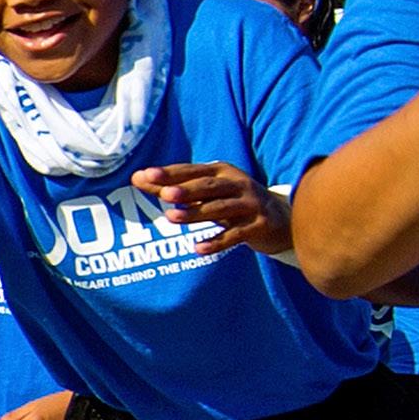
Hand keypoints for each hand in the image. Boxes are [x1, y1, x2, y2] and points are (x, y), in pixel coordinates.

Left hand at [133, 160, 290, 257]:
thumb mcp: (206, 192)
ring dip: (196, 213)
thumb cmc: (234, 202)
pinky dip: (217, 241)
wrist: (281, 218)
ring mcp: (250, 204)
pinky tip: (198, 248)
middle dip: (186, 189)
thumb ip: (172, 187)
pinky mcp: (259, 226)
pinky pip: (236, 234)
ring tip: (172, 218)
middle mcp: (238, 184)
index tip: (146, 175)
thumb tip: (136, 178)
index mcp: (222, 172)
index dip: (170, 173)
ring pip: (220, 208)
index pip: (192, 171)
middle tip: (164, 193)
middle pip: (208, 186)